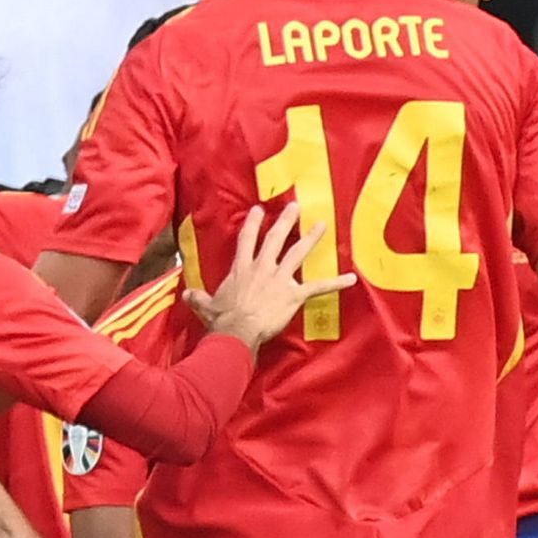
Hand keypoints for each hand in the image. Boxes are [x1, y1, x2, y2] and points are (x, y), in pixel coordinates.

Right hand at [187, 198, 347, 348]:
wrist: (237, 331)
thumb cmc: (221, 319)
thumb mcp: (205, 306)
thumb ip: (198, 297)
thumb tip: (186, 293)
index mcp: (242, 269)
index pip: (247, 239)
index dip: (253, 223)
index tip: (259, 210)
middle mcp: (262, 268)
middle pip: (275, 238)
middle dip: (285, 221)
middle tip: (295, 206)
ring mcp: (279, 279)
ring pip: (297, 253)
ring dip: (310, 238)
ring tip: (321, 225)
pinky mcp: (293, 295)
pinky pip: (317, 287)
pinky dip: (336, 283)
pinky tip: (351, 279)